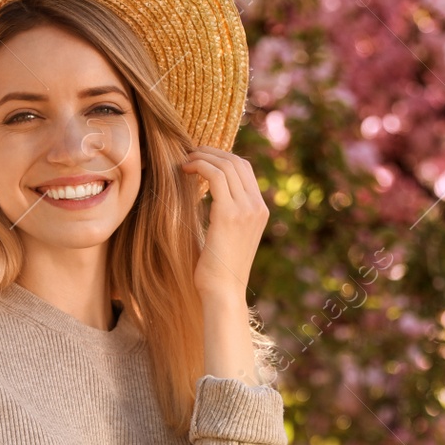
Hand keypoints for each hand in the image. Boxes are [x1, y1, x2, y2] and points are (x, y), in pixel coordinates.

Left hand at [181, 146, 268, 301]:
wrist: (223, 292)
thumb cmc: (218, 270)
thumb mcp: (229, 237)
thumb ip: (227, 215)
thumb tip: (211, 198)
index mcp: (260, 211)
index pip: (245, 169)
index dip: (222, 157)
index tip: (200, 159)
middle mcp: (258, 207)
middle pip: (237, 162)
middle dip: (211, 152)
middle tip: (189, 154)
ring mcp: (246, 209)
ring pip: (226, 164)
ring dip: (202, 156)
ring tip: (184, 161)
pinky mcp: (229, 214)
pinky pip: (215, 175)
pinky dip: (198, 166)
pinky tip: (184, 170)